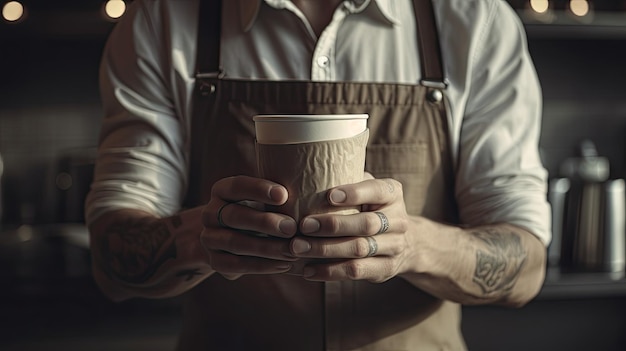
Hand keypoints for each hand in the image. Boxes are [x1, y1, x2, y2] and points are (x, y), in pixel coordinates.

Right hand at [200, 176, 298, 279]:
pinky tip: (284, 265)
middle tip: (291, 228)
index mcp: (222, 191)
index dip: (259, 189)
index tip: (284, 195)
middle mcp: (210, 213)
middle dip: (264, 222)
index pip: (237, 186)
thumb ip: (278, 197)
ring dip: (265, 248)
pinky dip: (261, 266)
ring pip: (234, 242)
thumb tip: (310, 194)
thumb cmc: (259, 212)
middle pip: (234, 216)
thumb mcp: (263, 200)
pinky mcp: (214, 261)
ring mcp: (209, 238)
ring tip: (291, 250)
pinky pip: (235, 265)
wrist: (230, 239)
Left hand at [289, 177, 409, 282]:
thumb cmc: (371, 208)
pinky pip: (356, 271)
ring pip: (359, 249)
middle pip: (366, 224)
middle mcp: (398, 220)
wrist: (407, 242)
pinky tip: (308, 270)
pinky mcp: (386, 269)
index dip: (354, 194)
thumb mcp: (366, 191)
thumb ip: (347, 181)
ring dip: (325, 250)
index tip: (329, 196)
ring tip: (298, 248)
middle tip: (303, 225)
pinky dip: (330, 271)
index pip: (376, 191)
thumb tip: (308, 175)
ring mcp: (395, 246)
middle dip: (333, 225)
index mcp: (392, 194)